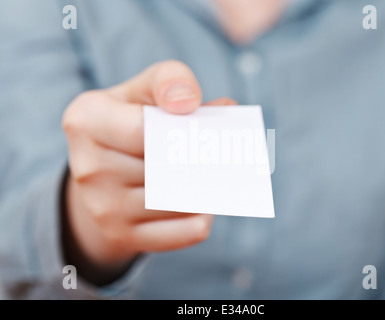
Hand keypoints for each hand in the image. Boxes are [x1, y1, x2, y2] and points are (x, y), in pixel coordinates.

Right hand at [62, 60, 235, 283]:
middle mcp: (87, 168)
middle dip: (203, 158)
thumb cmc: (131, 120)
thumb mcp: (143, 88)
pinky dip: (204, 215)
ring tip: (221, 171)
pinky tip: (208, 199)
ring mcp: (102, 207)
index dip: (184, 130)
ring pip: (180, 200)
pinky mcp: (121, 235)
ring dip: (209, 186)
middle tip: (228, 152)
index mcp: (86, 121)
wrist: (101, 170)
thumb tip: (200, 103)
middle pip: (166, 167)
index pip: (145, 131)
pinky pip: (183, 232)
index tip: (206, 124)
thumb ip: (170, 80)